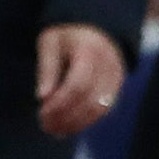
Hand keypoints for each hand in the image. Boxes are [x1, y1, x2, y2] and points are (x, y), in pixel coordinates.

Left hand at [34, 23, 127, 138]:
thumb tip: (42, 97)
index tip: (42, 112)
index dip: (60, 102)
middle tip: (45, 126)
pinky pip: (103, 111)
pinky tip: (66, 127)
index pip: (77, 84)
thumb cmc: (67, 36)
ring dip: (75, 123)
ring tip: (53, 130)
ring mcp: (116, 79)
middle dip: (66, 117)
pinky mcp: (117, 89)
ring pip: (99, 109)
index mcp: (90, 51)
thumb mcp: (50, 42)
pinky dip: (84, 121)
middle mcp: (108, 66)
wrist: (96, 28)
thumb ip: (47, 67)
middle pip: (89, 100)